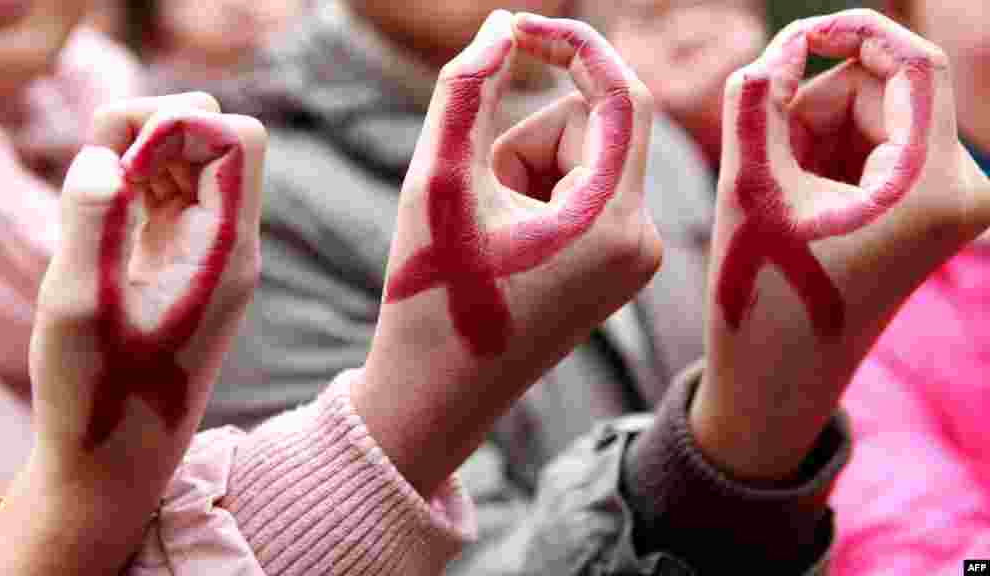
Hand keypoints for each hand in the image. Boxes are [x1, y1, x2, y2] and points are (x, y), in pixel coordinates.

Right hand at [0, 93, 265, 575]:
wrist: (115, 462)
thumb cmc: (99, 396)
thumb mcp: (80, 306)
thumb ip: (91, 220)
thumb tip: (103, 154)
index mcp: (226, 252)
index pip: (236, 140)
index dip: (178, 125)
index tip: (120, 166)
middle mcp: (228, 245)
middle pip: (215, 138)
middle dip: (155, 128)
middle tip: (96, 171)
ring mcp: (205, 252)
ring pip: (188, 159)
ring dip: (137, 152)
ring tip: (88, 194)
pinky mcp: (177, 261)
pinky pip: (165, 192)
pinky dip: (130, 180)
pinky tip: (94, 209)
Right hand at [354, 11, 659, 498]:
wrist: (437, 398)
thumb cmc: (433, 297)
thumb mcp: (439, 183)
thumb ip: (467, 90)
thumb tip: (500, 27)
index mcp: (611, 225)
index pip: (619, 96)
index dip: (571, 46)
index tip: (517, 29)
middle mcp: (642, 242)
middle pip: (591, 128)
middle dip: (523, 139)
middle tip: (474, 194)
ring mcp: (633, 257)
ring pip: (582, 159)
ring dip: (523, 170)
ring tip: (484, 231)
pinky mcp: (616, 266)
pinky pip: (584, 192)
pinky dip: (536, 197)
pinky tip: (501, 245)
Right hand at [693, 10, 989, 481]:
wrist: (776, 385)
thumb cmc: (762, 297)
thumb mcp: (748, 190)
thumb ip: (757, 101)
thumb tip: (778, 50)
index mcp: (934, 186)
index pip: (910, 64)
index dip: (847, 33)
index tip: (788, 36)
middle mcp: (958, 190)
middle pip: (880, 92)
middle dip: (809, 106)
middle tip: (752, 158)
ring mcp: (943, 204)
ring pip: (869, 118)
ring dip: (807, 134)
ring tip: (766, 194)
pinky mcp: (921, 214)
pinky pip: (870, 149)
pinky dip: (820, 156)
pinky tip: (785, 200)